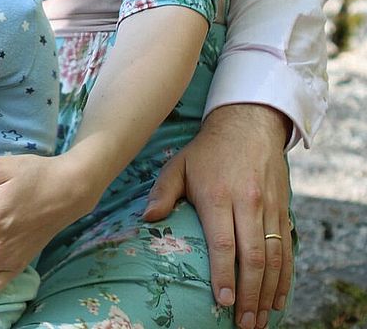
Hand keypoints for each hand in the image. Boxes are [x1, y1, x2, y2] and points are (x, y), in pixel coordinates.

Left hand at [143, 104, 291, 328]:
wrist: (248, 125)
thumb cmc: (206, 151)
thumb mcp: (179, 164)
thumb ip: (162, 192)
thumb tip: (146, 219)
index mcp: (218, 194)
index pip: (224, 241)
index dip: (224, 273)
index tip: (221, 300)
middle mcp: (248, 203)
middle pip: (253, 256)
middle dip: (249, 294)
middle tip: (243, 323)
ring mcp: (270, 208)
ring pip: (275, 258)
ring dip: (269, 293)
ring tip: (260, 319)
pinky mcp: (284, 211)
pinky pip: (287, 250)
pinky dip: (285, 278)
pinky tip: (279, 299)